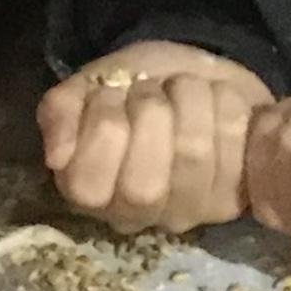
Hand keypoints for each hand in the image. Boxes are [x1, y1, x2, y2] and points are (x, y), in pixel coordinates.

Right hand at [38, 41, 270, 234]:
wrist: (194, 75)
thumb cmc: (132, 85)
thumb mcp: (87, 86)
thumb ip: (61, 112)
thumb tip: (57, 157)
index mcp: (88, 192)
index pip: (87, 186)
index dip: (102, 127)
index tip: (113, 93)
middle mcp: (134, 215)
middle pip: (144, 185)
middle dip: (150, 113)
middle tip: (151, 91)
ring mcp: (185, 212)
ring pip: (193, 156)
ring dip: (190, 100)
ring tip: (183, 89)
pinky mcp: (230, 198)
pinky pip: (234, 147)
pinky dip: (224, 105)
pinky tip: (215, 101)